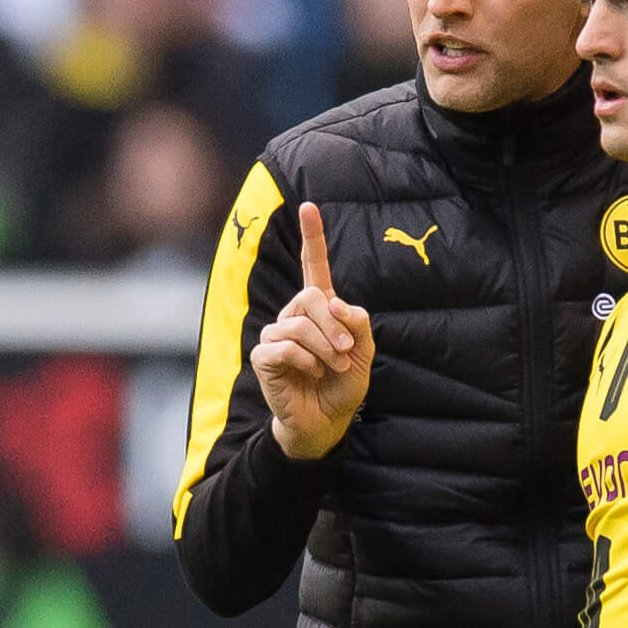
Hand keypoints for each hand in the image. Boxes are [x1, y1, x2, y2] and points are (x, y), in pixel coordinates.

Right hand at [253, 202, 373, 459]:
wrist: (325, 421)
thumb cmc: (342, 385)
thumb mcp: (364, 353)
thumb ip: (358, 324)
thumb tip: (336, 303)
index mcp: (319, 309)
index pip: (313, 266)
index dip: (312, 237)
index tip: (309, 206)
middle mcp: (294, 315)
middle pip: (312, 297)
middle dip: (334, 326)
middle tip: (345, 353)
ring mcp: (276, 333)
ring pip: (299, 324)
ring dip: (324, 349)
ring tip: (331, 368)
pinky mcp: (263, 355)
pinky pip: (285, 346)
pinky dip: (306, 362)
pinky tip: (309, 374)